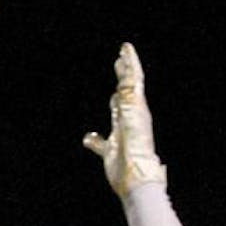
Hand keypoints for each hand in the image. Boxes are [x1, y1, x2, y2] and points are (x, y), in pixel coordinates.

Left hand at [82, 42, 166, 197]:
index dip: (117, 95)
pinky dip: (131, 66)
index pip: (121, 105)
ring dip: (129, 64)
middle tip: (120, 58)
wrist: (137, 175)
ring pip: (132, 81)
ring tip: (124, 49)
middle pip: (127, 89)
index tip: (115, 86)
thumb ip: (98, 142)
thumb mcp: (106, 150)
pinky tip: (125, 54)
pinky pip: (133, 80)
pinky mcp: (136, 105)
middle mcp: (133, 115)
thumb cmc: (124, 168)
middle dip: (124, 74)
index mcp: (126, 125)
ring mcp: (136, 109)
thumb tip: (88, 136)